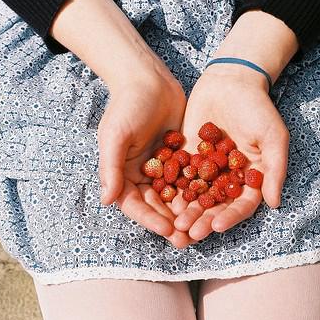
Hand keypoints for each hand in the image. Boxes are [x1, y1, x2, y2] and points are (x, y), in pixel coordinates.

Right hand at [98, 76, 196, 247]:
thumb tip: (106, 201)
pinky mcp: (180, 157)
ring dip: (187, 213)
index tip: (167, 230)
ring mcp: (163, 167)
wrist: (148, 79)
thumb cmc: (126, 106)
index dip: (150, 219)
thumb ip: (111, 168)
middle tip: (188, 240)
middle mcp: (142, 175)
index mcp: (123, 174)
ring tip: (203, 228)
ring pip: (176, 196)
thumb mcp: (115, 136)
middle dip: (172, 223)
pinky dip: (199, 191)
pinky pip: (190, 178)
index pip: (135, 204)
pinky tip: (214, 202)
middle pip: (157, 206)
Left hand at [171, 64, 289, 240]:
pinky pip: (180, 176)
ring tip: (175, 224)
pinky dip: (173, 189)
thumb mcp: (273, 136)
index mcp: (251, 178)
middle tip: (189, 232)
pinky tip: (162, 200)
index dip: (231, 217)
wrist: (230, 81)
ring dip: (187, 211)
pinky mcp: (188, 157)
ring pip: (196, 196)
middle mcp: (228, 178)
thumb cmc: (257, 108)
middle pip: (216, 206)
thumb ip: (275, 169)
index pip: (241, 204)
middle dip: (204, 220)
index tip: (217, 227)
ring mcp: (207, 169)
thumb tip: (274, 203)